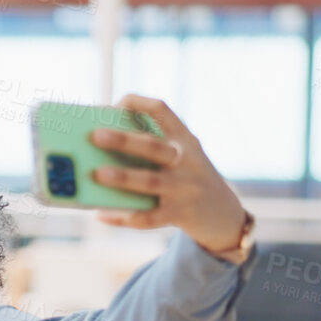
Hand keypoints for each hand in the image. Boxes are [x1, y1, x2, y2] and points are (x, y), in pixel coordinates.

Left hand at [87, 94, 249, 260]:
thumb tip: (98, 154)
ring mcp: (185, 188)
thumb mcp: (181, 157)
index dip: (140, 105)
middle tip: (95, 135)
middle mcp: (187, 160)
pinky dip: (124, 217)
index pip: (163, 112)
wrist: (225, 214)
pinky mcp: (181, 214)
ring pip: (150, 182)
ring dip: (123, 178)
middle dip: (123, 140)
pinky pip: (149, 217)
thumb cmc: (187, 180)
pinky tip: (102, 215)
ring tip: (98, 174)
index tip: (117, 103)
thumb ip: (151, 151)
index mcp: (184, 140)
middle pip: (153, 146)